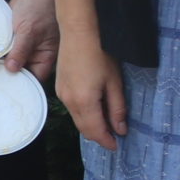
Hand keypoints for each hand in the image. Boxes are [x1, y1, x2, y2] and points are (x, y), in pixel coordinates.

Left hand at [4, 0, 58, 81]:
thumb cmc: (38, 7)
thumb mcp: (28, 31)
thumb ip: (21, 51)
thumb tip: (12, 69)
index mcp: (48, 55)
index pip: (37, 77)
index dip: (26, 83)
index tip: (11, 88)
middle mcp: (38, 53)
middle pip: (26, 71)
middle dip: (13, 76)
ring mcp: (27, 47)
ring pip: (15, 62)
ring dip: (5, 66)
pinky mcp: (17, 40)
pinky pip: (9, 52)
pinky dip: (1, 55)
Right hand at [55, 33, 129, 150]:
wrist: (79, 32)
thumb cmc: (100, 54)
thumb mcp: (115, 83)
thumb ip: (117, 108)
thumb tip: (120, 129)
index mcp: (84, 102)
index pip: (95, 130)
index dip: (107, 141)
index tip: (117, 146)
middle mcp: (69, 101)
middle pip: (83, 128)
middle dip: (98, 136)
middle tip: (114, 138)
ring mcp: (62, 94)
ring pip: (77, 119)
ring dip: (90, 125)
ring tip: (106, 124)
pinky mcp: (60, 87)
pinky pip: (72, 109)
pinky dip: (83, 115)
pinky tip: (94, 109)